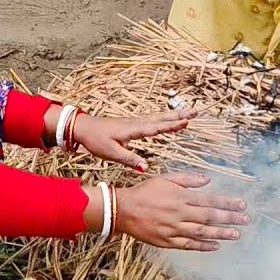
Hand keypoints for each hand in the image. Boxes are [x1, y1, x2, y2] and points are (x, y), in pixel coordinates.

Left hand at [73, 109, 196, 171]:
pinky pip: (153, 119)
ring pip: (159, 117)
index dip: (171, 126)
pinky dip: (164, 118)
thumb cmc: (96, 140)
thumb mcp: (111, 153)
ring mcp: (135, 122)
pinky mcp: (133, 123)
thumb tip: (145, 168)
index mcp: (133, 130)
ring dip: (174, 115)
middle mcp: (136, 123)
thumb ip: (129, 159)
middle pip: (161, 118)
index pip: (156, 128)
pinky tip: (169, 119)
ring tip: (189, 112)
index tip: (186, 122)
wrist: (83, 128)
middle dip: (179, 115)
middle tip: (196, 112)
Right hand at [115, 173, 249, 251]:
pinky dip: (203, 246)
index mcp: (180, 197)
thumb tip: (207, 179)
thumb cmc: (144, 192)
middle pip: (209, 217)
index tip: (242, 205)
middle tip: (245, 220)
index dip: (227, 203)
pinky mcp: (167, 241)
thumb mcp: (165, 179)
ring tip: (236, 234)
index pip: (209, 200)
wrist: (122, 210)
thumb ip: (187, 179)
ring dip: (221, 234)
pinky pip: (189, 245)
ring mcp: (174, 229)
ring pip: (202, 232)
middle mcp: (179, 213)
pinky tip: (215, 246)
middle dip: (229, 218)